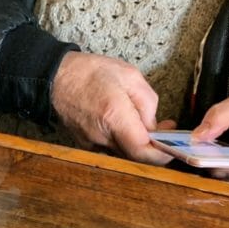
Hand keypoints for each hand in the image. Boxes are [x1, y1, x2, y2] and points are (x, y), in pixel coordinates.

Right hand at [51, 52, 173, 164]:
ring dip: (137, 142)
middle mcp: (102, 136)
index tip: (172, 146)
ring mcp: (91, 143)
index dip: (161, 154)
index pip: (142, 151)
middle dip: (152, 146)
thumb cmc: (90, 73)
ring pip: (123, 152)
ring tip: (142, 121)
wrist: (56, 79)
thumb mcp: (131, 76)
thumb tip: (153, 126)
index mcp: (114, 116)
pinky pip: (111, 148)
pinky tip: (123, 123)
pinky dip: (122, 140)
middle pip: (135, 155)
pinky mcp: (86, 144)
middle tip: (163, 127)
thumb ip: (148, 103)